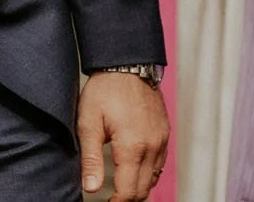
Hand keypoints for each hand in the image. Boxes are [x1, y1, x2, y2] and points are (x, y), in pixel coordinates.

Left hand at [78, 69, 169, 200]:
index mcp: (133, 147)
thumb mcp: (89, 122)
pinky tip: (135, 172)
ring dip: (139, 188)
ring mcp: (161, 141)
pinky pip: (160, 164)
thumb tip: (90, 187)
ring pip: (154, 178)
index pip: (128, 191)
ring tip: (121, 190)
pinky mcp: (164, 134)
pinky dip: (148, 174)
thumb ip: (91, 158)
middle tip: (111, 199)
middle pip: (144, 189)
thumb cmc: (105, 90)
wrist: (127, 65)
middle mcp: (152, 147)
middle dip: (128, 198)